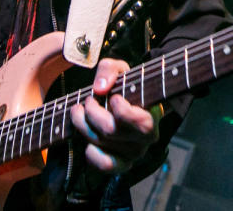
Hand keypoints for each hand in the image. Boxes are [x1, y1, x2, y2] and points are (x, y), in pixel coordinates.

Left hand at [70, 58, 161, 172]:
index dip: (120, 109)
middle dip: (92, 113)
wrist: (127, 102)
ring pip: (102, 142)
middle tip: (88, 100)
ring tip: (78, 110)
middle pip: (111, 131)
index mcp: (154, 115)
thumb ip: (109, 70)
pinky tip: (87, 138)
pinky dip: (91, 152)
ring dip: (83, 125)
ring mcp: (135, 152)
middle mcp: (147, 137)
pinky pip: (105, 164)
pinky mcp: (122, 163)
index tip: (112, 97)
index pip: (140, 122)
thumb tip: (100, 89)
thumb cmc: (125, 85)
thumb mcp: (119, 69)